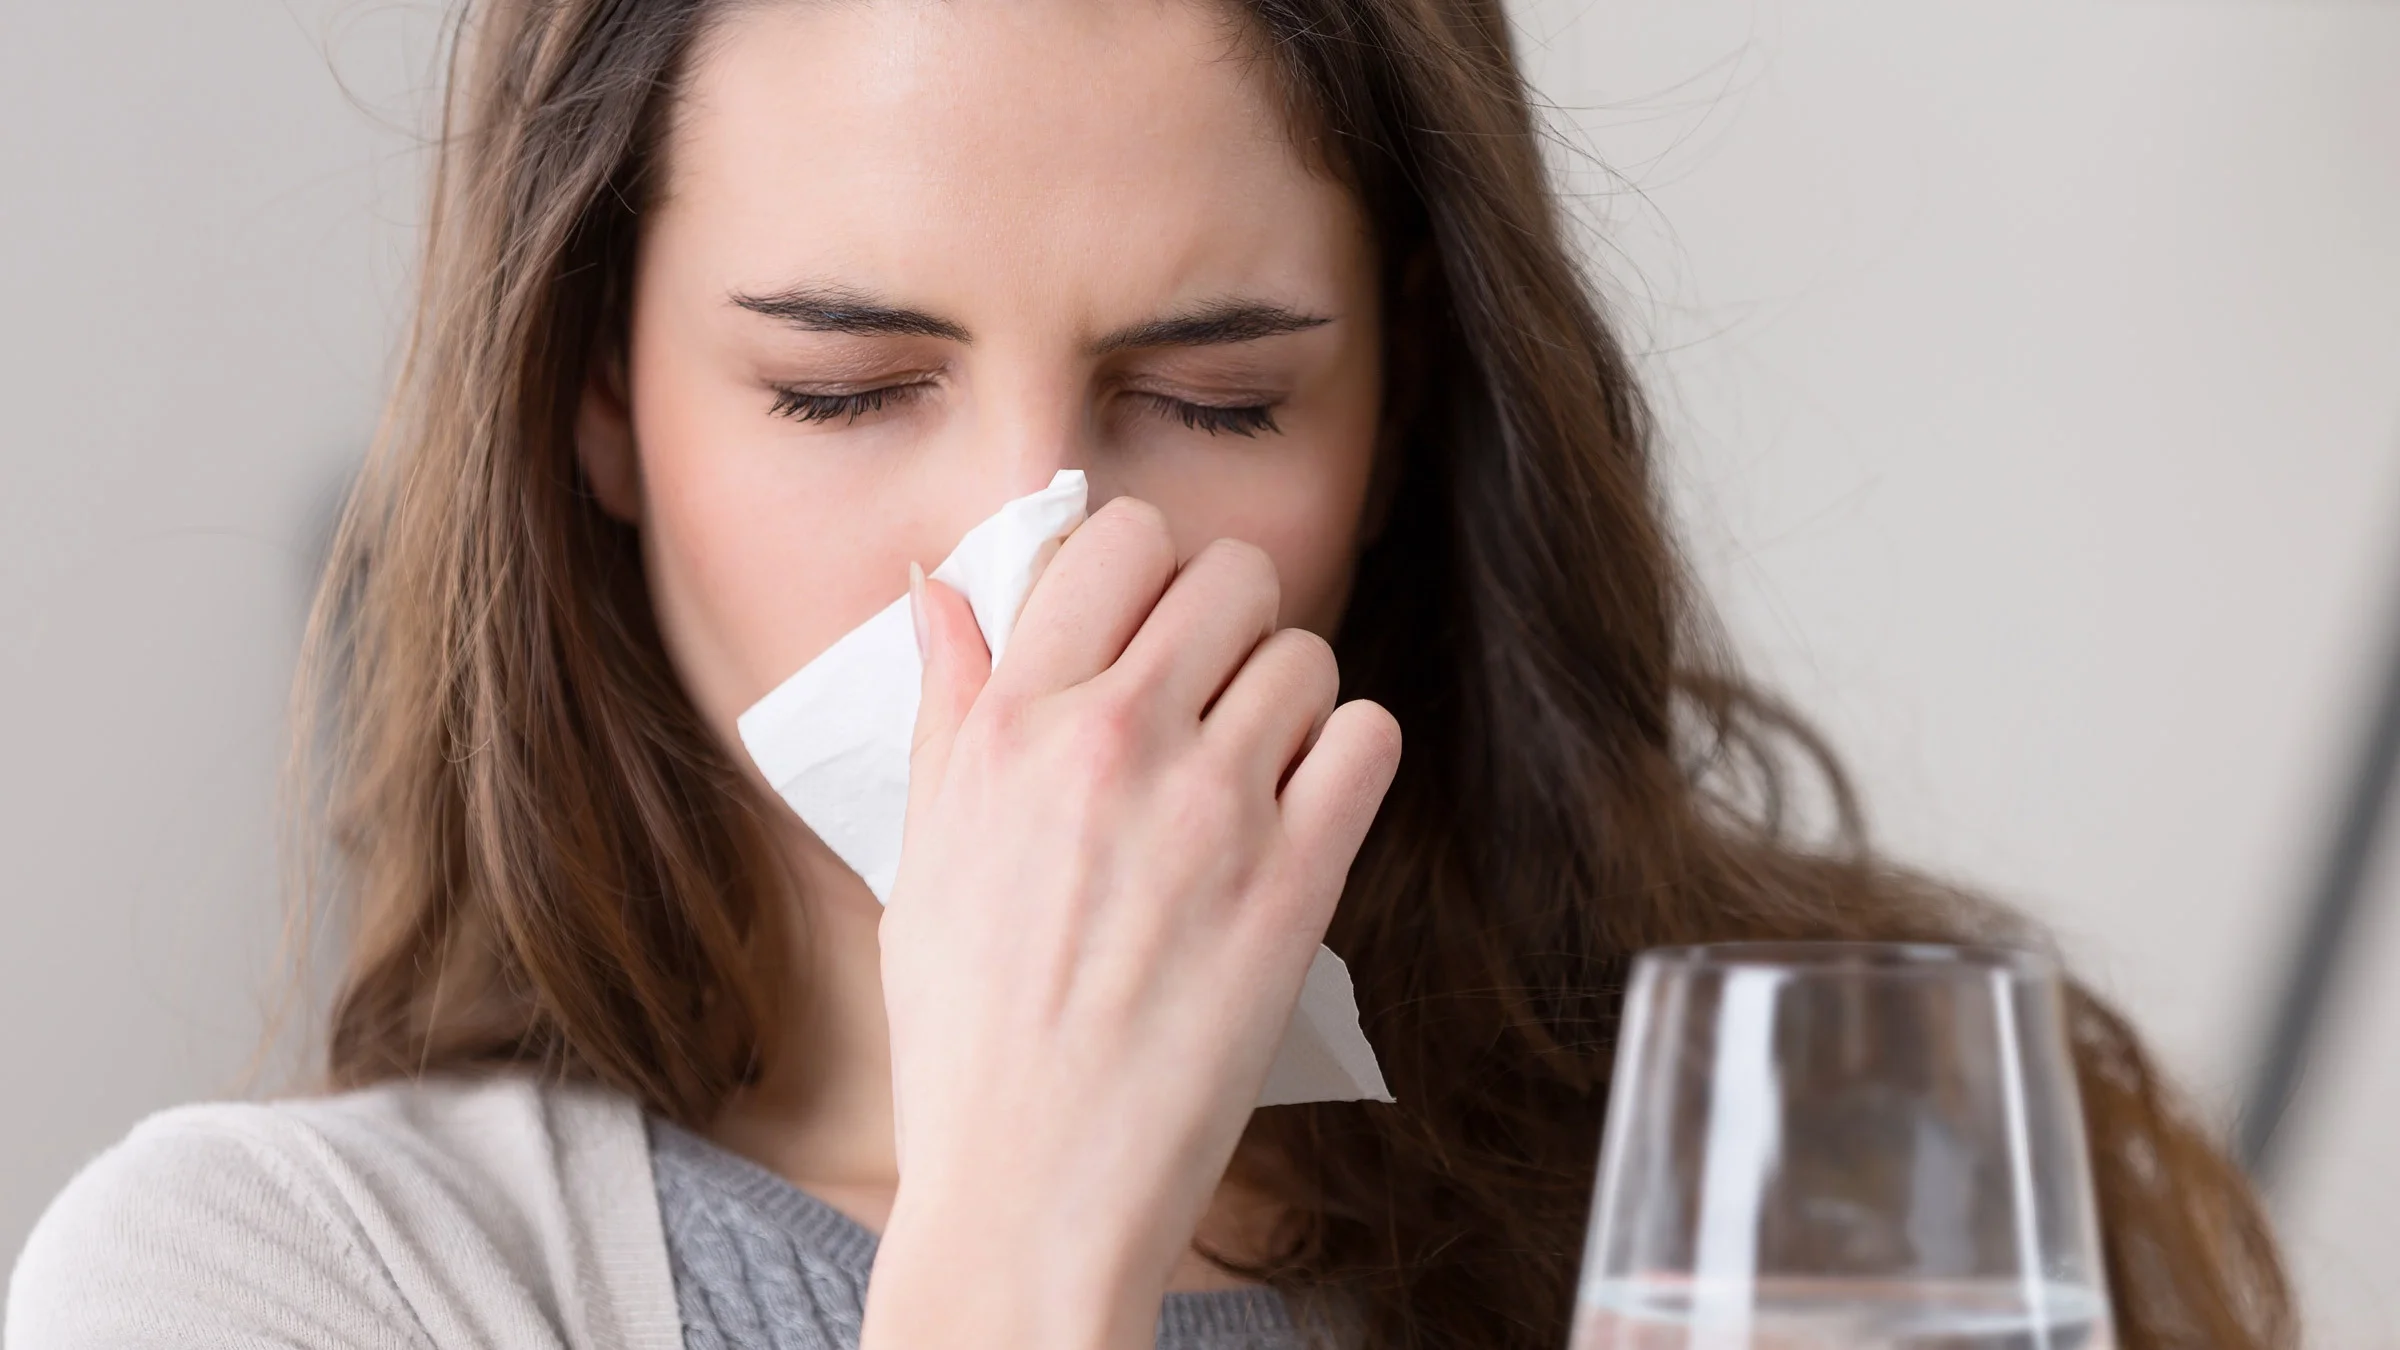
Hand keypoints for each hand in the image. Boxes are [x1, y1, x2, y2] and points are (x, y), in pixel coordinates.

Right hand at [860, 496, 1400, 1349]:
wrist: (1037, 1187)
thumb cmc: (968, 1040)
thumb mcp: (923, 858)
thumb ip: (948, 711)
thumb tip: (944, 597)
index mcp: (1013, 729)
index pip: (1114, 540)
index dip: (1144, 564)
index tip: (1145, 614)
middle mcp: (1114, 745)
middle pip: (1229, 576)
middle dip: (1228, 617)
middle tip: (1210, 686)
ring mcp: (1214, 810)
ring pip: (1306, 655)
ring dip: (1289, 699)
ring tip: (1253, 769)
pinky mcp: (1297, 882)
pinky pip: (1369, 741)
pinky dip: (1350, 759)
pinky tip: (1305, 808)